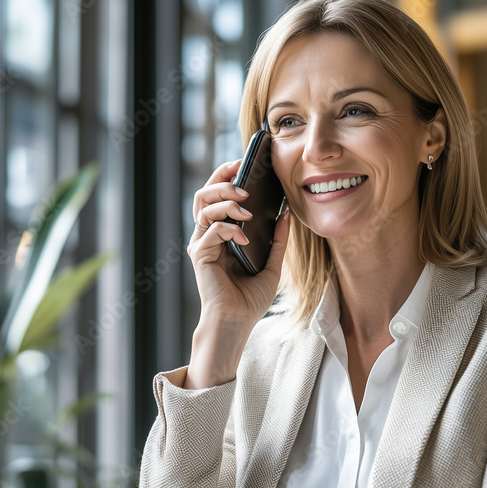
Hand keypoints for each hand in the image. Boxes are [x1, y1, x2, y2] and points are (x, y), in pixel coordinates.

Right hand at [185, 160, 290, 387]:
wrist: (237, 323)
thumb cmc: (249, 299)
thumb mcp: (272, 265)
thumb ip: (278, 240)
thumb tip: (286, 213)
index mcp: (221, 233)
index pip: (217, 194)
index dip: (227, 175)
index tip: (245, 164)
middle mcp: (207, 235)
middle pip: (204, 193)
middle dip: (222, 179)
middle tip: (244, 177)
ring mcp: (201, 244)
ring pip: (203, 206)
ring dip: (225, 200)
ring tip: (246, 206)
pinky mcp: (200, 255)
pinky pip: (210, 230)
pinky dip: (229, 228)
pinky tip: (245, 238)